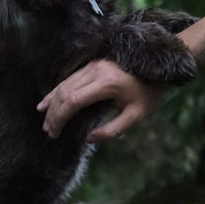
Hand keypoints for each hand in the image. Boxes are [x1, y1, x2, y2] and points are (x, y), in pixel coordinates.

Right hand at [37, 60, 166, 141]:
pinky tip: (47, 102)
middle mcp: (96, 71)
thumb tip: (88, 139)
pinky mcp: (92, 64)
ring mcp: (93, 65)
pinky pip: (69, 79)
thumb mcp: (136, 116)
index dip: (61, 117)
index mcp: (107, 84)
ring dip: (52, 103)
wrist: (158, 67)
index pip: (74, 100)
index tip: (55, 132)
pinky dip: (57, 92)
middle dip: (54, 113)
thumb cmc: (148, 94)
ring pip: (64, 84)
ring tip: (46, 121)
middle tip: (49, 131)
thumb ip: (112, 130)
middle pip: (65, 92)